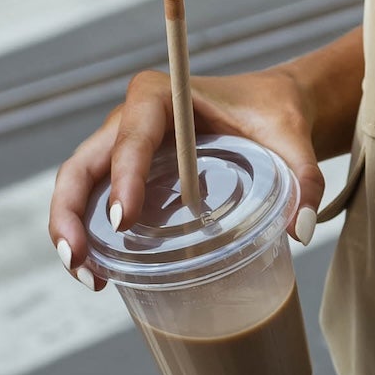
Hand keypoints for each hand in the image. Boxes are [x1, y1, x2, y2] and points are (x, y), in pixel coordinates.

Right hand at [47, 65, 322, 289]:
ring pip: (78, 184)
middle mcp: (129, 117)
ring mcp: (122, 144)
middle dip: (71, 213)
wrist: (267, 106)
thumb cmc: (273, 114)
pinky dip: (89, 233)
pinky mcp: (126, 171)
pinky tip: (100, 272)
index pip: (132, 137)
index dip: (122, 178)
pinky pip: (94, 199)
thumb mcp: (292, 139)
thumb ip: (304, 179)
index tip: (123, 220)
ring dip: (71, 229)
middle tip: (81, 261)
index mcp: (161, 96)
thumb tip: (300, 230)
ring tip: (89, 278)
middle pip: (84, 163)